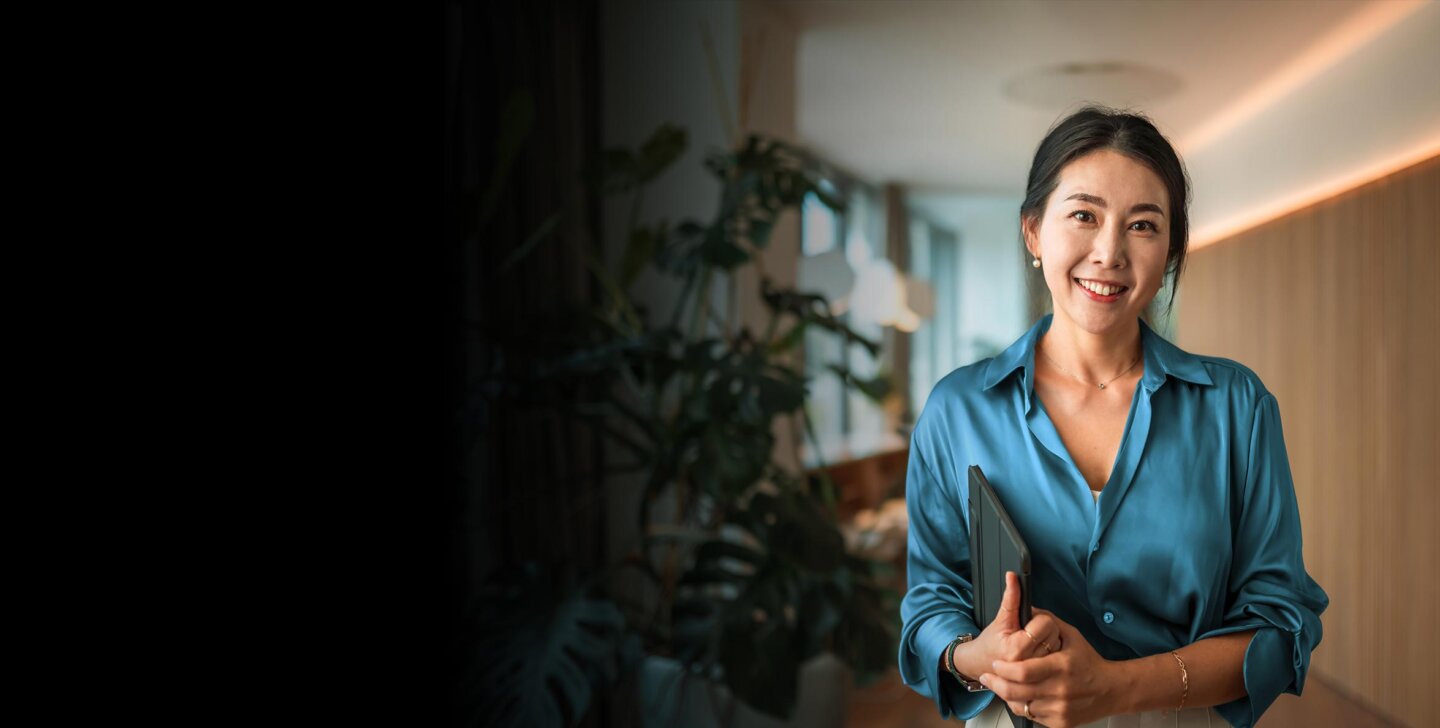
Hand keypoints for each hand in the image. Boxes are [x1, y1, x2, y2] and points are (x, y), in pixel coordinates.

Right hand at [950, 572, 1063, 679]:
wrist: (981, 665)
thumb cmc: (990, 643)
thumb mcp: (1000, 619)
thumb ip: (1011, 598)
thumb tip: (1013, 576)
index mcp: (1016, 648)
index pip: (1045, 623)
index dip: (1039, 619)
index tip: (1029, 623)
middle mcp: (1027, 663)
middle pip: (1055, 634)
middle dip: (1046, 630)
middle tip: (1031, 633)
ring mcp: (1035, 674)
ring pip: (1059, 646)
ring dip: (1051, 642)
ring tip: (1035, 644)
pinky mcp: (1041, 679)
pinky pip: (1057, 660)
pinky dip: (1053, 655)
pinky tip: (1040, 655)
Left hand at [978, 608, 1119, 727]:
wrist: (1111, 690)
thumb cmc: (1089, 662)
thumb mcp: (1071, 635)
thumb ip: (1047, 621)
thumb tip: (1026, 608)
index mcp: (1061, 666)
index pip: (1023, 672)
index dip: (1004, 669)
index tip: (995, 664)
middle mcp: (1060, 690)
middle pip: (1016, 691)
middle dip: (996, 683)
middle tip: (988, 676)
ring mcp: (1060, 709)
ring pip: (1020, 705)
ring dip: (1006, 695)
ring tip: (1000, 685)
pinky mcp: (1060, 723)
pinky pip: (1031, 716)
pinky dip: (1022, 706)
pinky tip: (1020, 696)